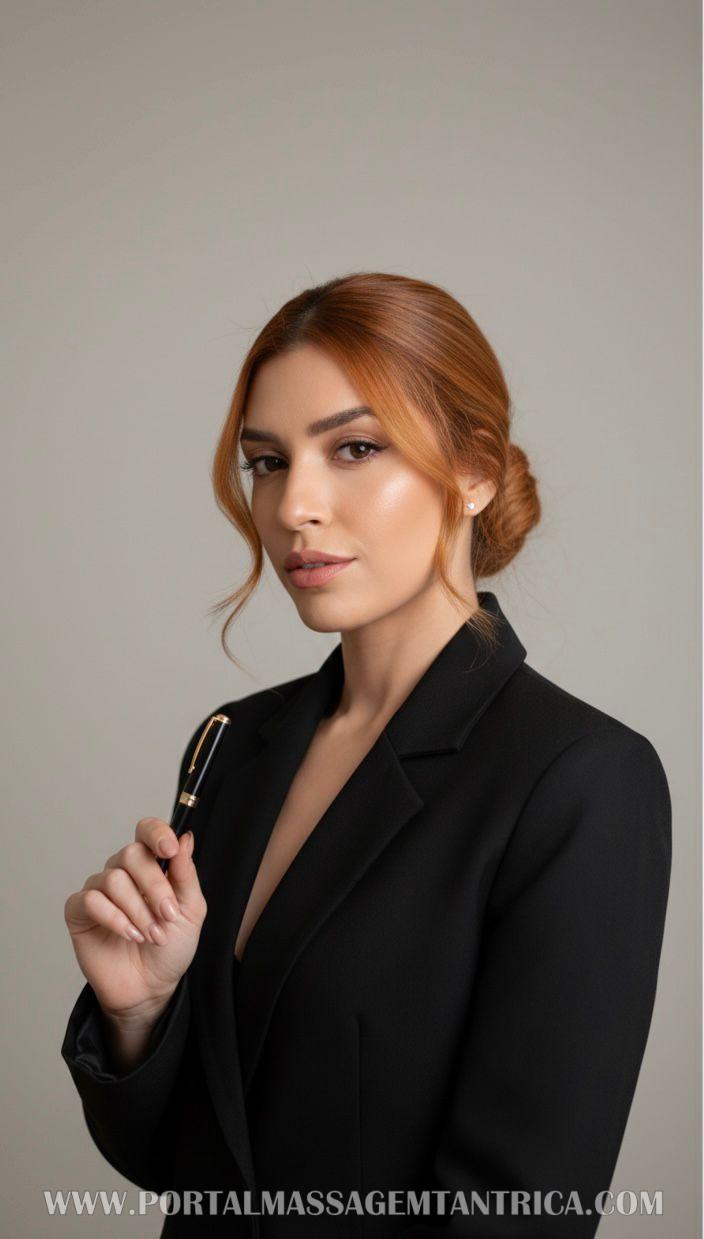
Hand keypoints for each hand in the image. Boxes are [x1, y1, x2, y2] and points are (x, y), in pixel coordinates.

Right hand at [64, 819, 207, 1027]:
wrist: (151, 987)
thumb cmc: (172, 947)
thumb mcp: (191, 910)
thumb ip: (186, 874)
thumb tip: (186, 838)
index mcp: (151, 865)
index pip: (147, 831)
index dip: (156, 833)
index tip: (170, 850)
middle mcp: (123, 872)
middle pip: (130, 854)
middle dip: (154, 886)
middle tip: (168, 915)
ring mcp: (99, 890)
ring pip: (113, 879)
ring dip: (138, 910)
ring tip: (153, 935)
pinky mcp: (79, 912)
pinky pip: (91, 901)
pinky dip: (115, 918)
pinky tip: (131, 935)